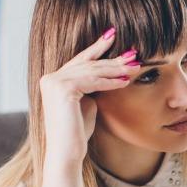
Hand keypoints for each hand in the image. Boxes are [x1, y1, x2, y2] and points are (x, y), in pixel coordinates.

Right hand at [39, 26, 141, 165]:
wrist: (67, 151)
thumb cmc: (78, 131)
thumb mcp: (86, 103)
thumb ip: (91, 88)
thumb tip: (106, 78)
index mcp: (54, 79)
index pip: (80, 60)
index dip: (97, 47)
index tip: (112, 36)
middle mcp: (50, 78)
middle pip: (88, 64)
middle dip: (113, 58)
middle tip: (133, 53)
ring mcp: (54, 82)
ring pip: (92, 71)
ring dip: (116, 69)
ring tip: (135, 66)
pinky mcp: (62, 89)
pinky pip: (92, 82)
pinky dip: (110, 82)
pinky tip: (125, 81)